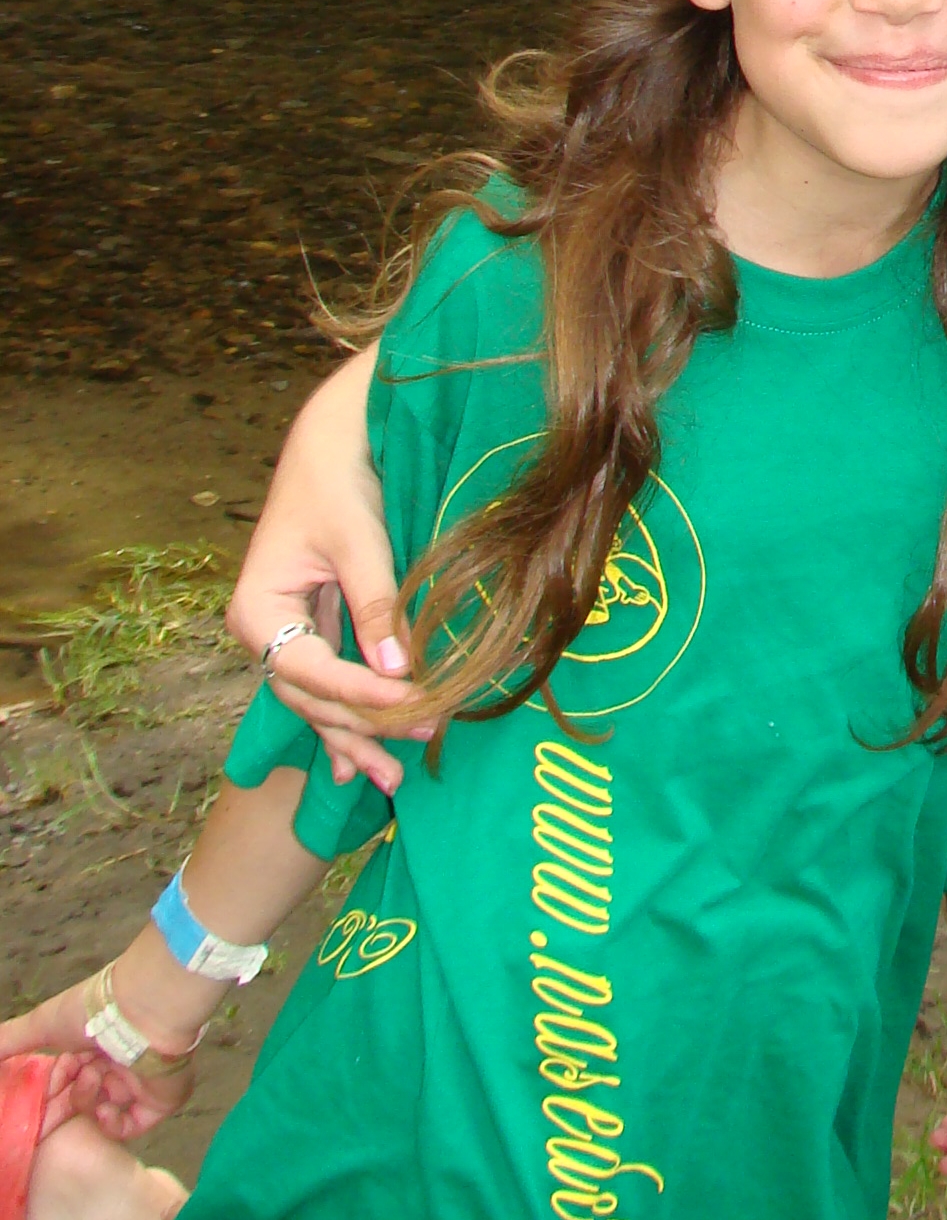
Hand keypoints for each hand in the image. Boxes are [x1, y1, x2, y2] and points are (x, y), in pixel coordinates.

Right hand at [0, 982, 192, 1143]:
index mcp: (94, 1047)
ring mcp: (139, 1083)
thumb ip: (10, 1041)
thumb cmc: (92, 1012)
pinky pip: (130, 1126)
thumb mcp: (41, 1023)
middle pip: (83, 1100)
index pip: (67, 1082)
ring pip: (101, 1111)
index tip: (37, 1097)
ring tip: (93, 1079)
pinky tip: (105, 1106)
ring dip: (88, 1101)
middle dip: (65, 1102)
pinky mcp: (159, 1100)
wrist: (143, 1011)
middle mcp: (117, 1064)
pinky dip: (112, 1123)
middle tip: (58, 1097)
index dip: (51, 1091)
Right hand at [226, 347, 414, 790]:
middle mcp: (263, 630)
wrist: (332, 438)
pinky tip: (360, 765)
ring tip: (392, 781)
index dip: (360, 694)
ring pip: (319, 700)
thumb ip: (375, 605)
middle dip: (361, 728)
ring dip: (356, 736)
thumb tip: (398, 671)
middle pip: (310, 697)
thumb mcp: (357, 540)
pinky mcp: (313, 628)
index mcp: (257, 610)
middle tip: (418, 749)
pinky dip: (348, 717)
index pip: (309, 670)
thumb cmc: (338, 480)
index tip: (411, 704)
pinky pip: (329, 683)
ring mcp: (286, 632)